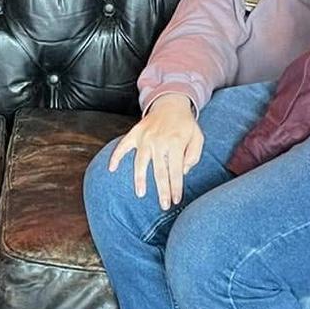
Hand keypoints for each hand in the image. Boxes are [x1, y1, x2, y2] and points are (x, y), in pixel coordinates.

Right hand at [108, 94, 204, 209]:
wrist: (171, 103)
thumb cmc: (185, 125)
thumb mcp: (197, 137)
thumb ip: (193, 155)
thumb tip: (182, 171)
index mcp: (176, 142)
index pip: (176, 170)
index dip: (176, 187)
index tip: (176, 200)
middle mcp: (159, 140)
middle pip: (159, 170)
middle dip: (162, 190)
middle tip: (164, 205)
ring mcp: (145, 136)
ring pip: (140, 161)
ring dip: (140, 178)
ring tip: (140, 193)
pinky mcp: (136, 133)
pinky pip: (123, 145)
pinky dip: (116, 156)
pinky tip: (111, 168)